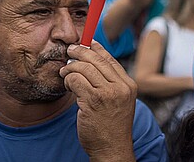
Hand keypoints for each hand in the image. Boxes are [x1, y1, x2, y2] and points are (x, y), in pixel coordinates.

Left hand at [61, 41, 136, 160]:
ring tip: (65, 72)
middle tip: (70, 51)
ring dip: (71, 68)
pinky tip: (67, 85)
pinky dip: (68, 80)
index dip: (96, 48)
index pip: (110, 59)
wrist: (112, 150)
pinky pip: (75, 81)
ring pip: (84, 68)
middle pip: (96, 60)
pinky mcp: (93, 102)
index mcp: (128, 85)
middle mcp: (120, 88)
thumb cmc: (112, 126)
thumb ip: (110, 83)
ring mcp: (108, 94)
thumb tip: (91, 61)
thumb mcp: (119, 101)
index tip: (86, 42)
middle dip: (80, 52)